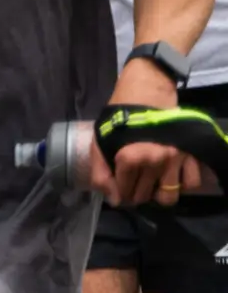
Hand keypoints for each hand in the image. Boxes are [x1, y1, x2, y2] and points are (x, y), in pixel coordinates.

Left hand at [91, 63, 200, 206]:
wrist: (147, 92)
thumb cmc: (120, 117)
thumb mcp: (100, 142)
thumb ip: (101, 173)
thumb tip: (114, 200)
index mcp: (130, 156)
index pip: (124, 191)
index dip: (118, 192)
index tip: (118, 188)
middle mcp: (156, 160)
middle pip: (145, 196)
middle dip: (136, 194)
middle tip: (133, 185)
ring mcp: (176, 158)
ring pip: (169, 195)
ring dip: (158, 193)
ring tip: (152, 183)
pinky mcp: (192, 153)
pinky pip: (191, 183)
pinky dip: (181, 184)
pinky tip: (170, 176)